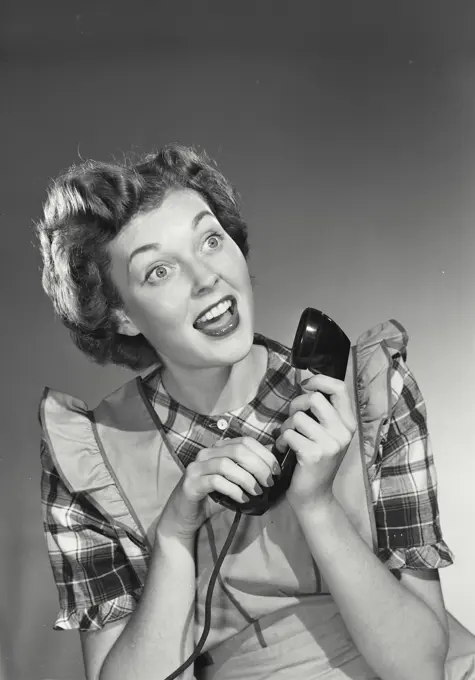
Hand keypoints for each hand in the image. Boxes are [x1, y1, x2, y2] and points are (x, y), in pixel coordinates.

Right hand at [160, 437, 280, 539]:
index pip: (245, 441)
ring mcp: (196, 467)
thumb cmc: (213, 497)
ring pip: (226, 464)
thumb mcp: (235, 480)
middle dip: (258, 466)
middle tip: (269, 482)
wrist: (185, 515)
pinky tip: (243, 499)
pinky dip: (233, 490)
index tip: (276, 471)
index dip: (264, 454)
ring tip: (257, 492)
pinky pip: (215, 481)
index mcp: (218, 448)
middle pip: (237, 450)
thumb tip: (274, 461)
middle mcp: (206, 453)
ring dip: (247, 478)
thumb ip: (249, 469)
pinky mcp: (191, 483)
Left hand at [275, 374, 355, 514]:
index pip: (339, 388)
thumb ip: (323, 413)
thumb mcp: (327, 435)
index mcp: (348, 424)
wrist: (315, 497)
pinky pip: (288, 434)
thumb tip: (307, 384)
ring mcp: (330, 444)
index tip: (305, 386)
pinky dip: (281, 441)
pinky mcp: (313, 455)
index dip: (319, 380)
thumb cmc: (316, 462)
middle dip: (295, 405)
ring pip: (297, 417)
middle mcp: (343, 433)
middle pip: (314, 398)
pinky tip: (284, 450)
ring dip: (286, 426)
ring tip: (288, 439)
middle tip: (292, 420)